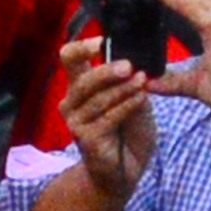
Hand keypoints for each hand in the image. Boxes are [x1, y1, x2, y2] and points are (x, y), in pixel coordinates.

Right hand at [55, 37, 157, 197]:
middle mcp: (72, 103)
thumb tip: (135, 65)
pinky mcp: (86, 138)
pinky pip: (107, 117)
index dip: (80, 46)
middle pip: (82, 79)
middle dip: (106, 71)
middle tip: (129, 66)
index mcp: (80, 87)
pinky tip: (141, 99)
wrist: (126, 169)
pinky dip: (126, 106)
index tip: (101, 41)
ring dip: (122, 89)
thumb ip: (130, 84)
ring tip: (142, 81)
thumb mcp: (134, 100)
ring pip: (97, 99)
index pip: (69, 59)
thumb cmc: (128, 132)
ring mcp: (76, 122)